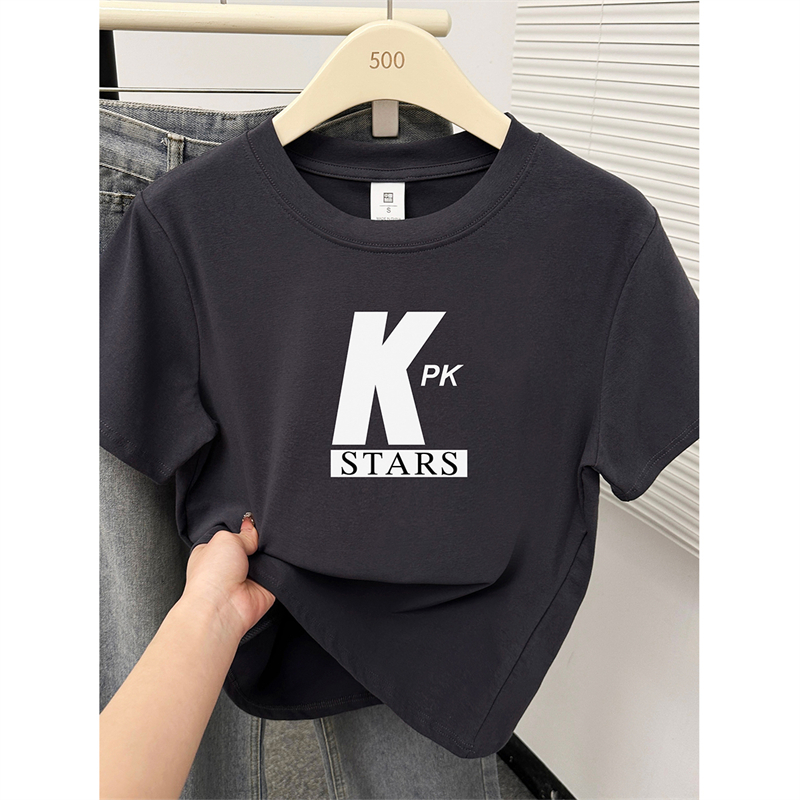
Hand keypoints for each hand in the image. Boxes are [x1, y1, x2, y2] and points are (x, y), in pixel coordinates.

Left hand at [181, 513, 275, 639]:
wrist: (222, 607)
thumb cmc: (211, 576)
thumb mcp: (225, 539)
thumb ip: (244, 533)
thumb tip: (254, 529)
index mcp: (213, 552)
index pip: (232, 535)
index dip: (244, 527)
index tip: (253, 520)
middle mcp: (230, 566)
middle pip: (252, 545)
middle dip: (258, 540)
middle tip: (261, 536)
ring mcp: (247, 577)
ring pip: (265, 557)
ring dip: (268, 554)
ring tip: (265, 552)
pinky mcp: (264, 587)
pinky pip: (277, 571)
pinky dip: (278, 566)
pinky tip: (275, 562)